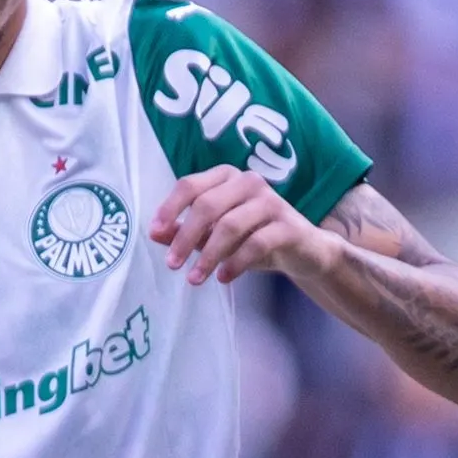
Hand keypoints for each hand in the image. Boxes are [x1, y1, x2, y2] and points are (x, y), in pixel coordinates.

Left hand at [147, 167, 329, 286]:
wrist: (304, 251)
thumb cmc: (253, 238)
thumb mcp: (215, 235)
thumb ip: (185, 231)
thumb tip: (154, 233)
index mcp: (226, 178)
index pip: (190, 186)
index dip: (169, 208)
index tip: (154, 232)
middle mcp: (249, 182)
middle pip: (207, 205)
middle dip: (185, 236)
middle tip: (171, 265)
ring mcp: (271, 201)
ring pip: (230, 225)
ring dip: (208, 255)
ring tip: (195, 279)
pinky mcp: (288, 226)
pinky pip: (256, 243)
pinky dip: (236, 262)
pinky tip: (224, 278)